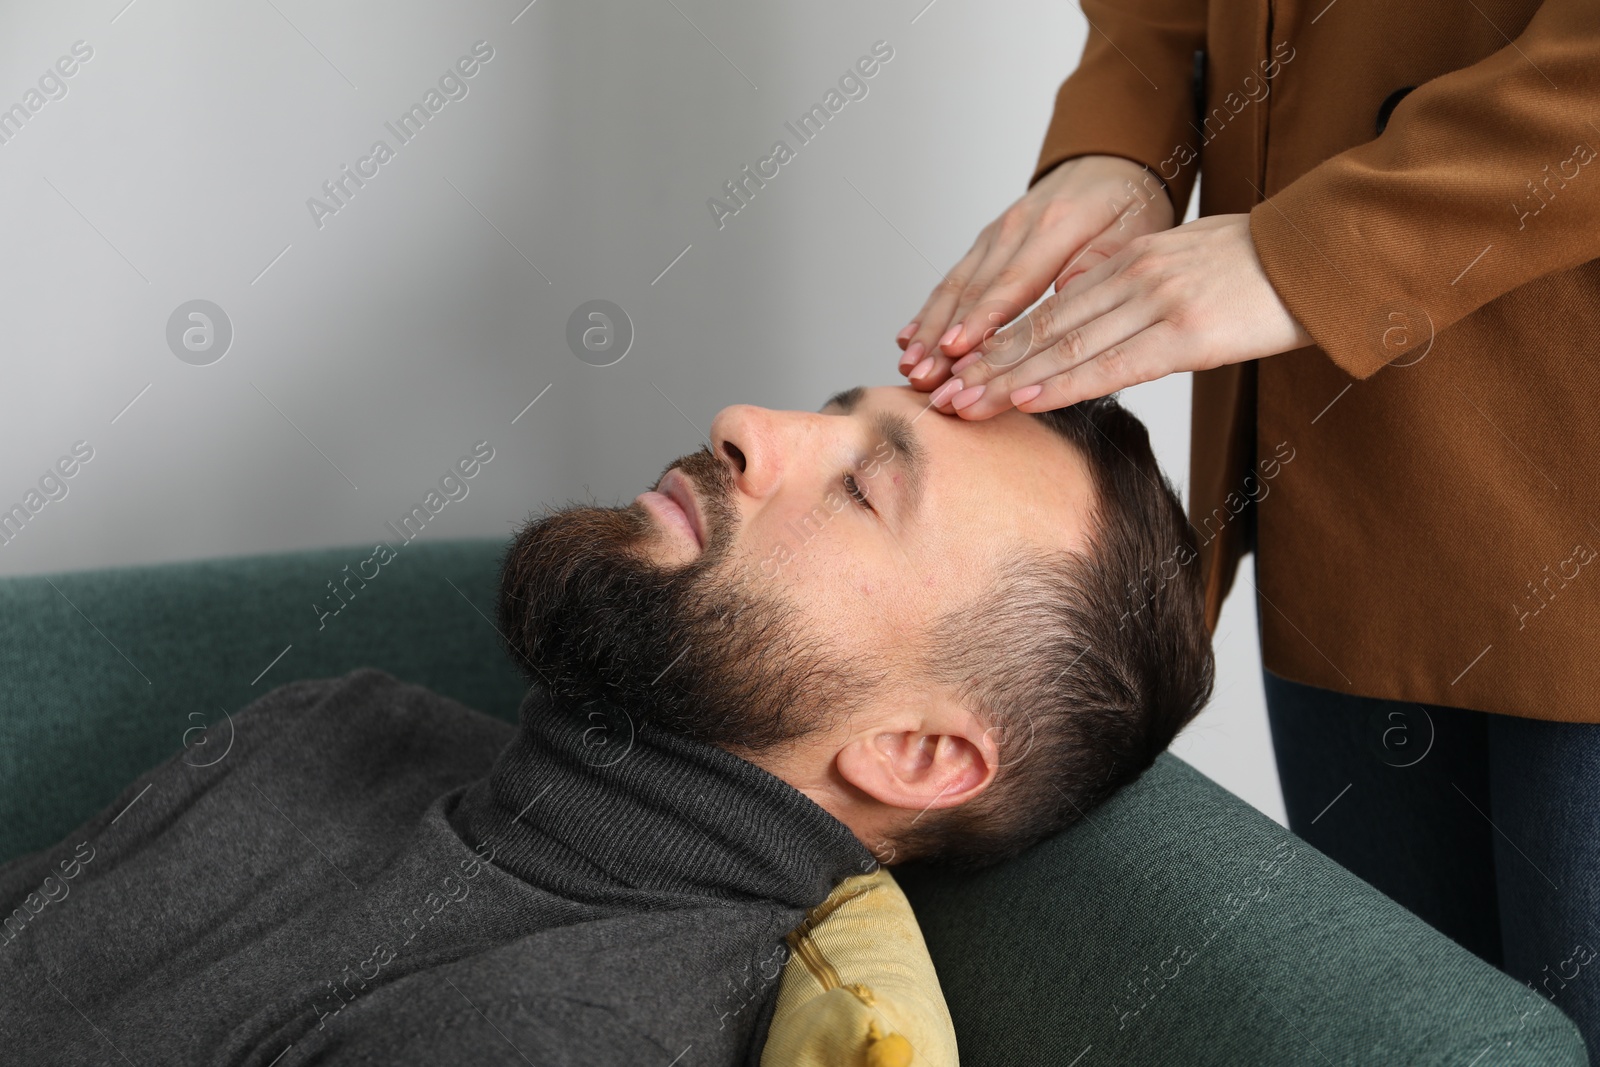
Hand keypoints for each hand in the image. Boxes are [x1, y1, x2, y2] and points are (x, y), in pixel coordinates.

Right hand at [896, 154, 1175, 391]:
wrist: (1109, 165)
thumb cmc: (1126, 205)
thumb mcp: (1130, 233)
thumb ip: (1095, 270)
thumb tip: (1063, 310)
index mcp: (1055, 226)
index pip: (1013, 282)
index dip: (982, 319)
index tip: (957, 350)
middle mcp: (1016, 228)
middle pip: (972, 290)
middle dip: (943, 337)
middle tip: (925, 376)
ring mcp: (995, 235)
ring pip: (954, 286)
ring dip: (929, 330)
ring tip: (911, 367)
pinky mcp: (985, 245)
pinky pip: (952, 280)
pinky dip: (929, 312)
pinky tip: (909, 339)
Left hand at [923, 213, 1314, 418]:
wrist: (1325, 254)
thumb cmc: (1264, 269)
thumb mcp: (1186, 264)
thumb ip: (1135, 288)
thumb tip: (1095, 315)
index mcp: (1130, 261)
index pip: (1047, 308)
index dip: (998, 342)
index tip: (959, 368)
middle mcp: (1132, 278)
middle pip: (1042, 329)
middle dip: (986, 365)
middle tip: (940, 395)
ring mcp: (1156, 303)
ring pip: (1064, 347)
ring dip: (1008, 380)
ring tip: (965, 405)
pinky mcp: (1186, 333)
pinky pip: (1111, 364)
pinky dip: (1063, 384)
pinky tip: (1026, 399)